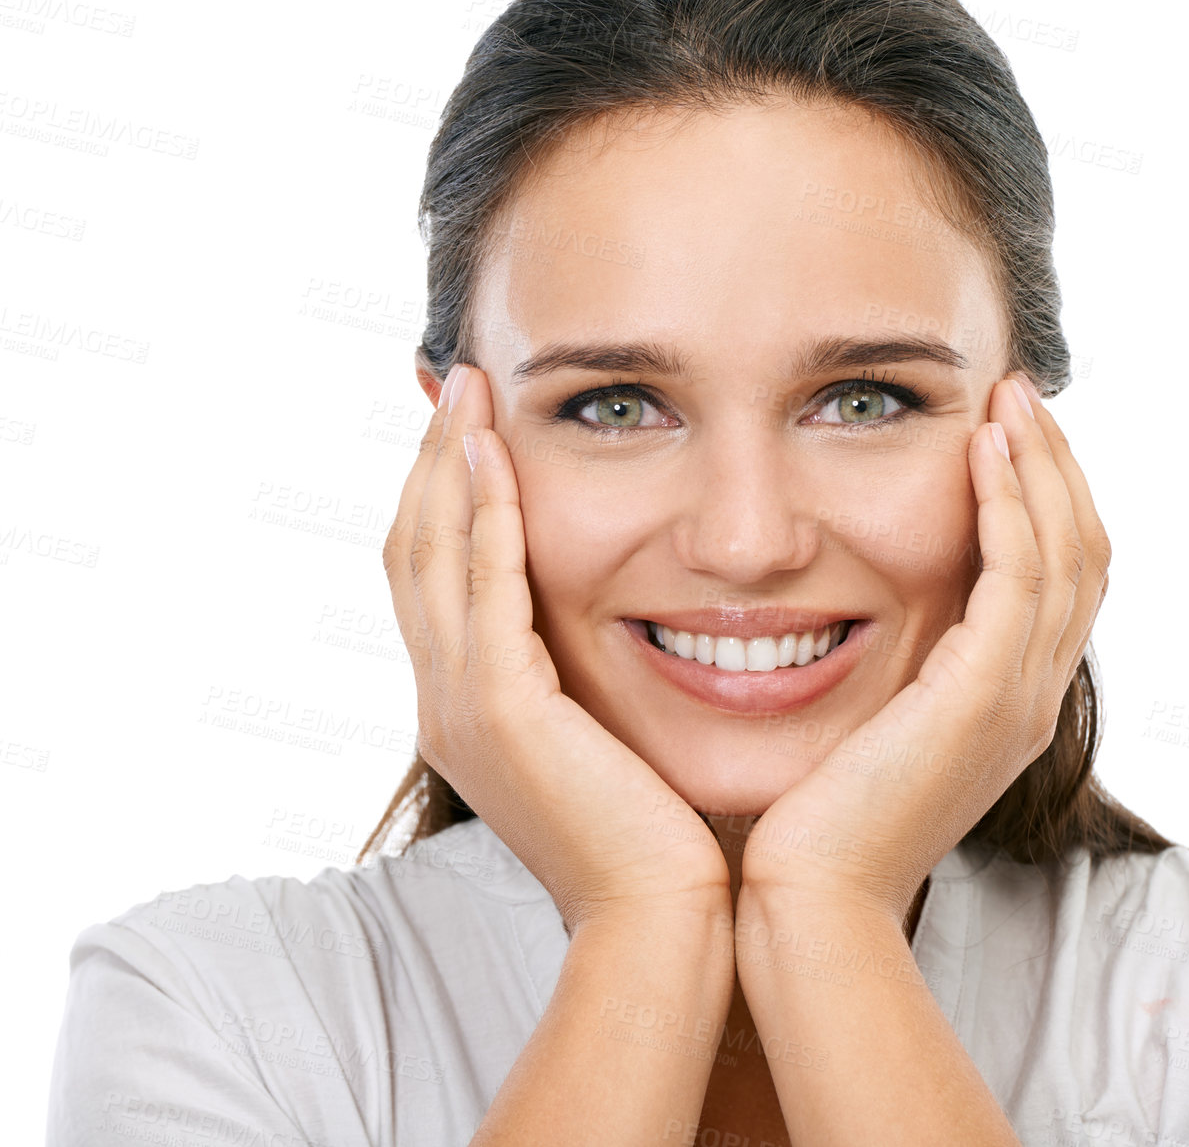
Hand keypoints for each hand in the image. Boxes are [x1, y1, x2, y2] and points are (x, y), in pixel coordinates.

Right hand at [381, 362, 730, 931]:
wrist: (661, 916)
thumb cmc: (653, 836)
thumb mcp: (602, 743)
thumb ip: (583, 683)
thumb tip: (612, 631)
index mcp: (466, 711)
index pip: (434, 581)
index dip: (440, 499)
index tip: (467, 431)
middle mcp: (446, 703)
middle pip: (412, 554)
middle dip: (430, 464)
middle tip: (457, 387)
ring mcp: (463, 707)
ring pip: (432, 556)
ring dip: (447, 467)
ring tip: (467, 392)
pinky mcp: (503, 709)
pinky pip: (483, 588)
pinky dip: (484, 516)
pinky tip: (495, 457)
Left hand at [739, 372, 1110, 925]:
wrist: (812, 897)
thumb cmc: (818, 819)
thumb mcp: (870, 725)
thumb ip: (893, 668)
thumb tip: (861, 606)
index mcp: (1011, 703)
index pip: (1061, 579)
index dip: (1047, 499)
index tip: (1007, 433)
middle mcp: (1034, 697)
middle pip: (1084, 554)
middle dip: (1057, 466)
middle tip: (1021, 393)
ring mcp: (1020, 699)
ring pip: (1067, 553)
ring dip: (1041, 466)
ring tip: (1009, 399)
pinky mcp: (984, 696)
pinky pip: (1019, 575)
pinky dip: (1010, 505)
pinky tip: (981, 451)